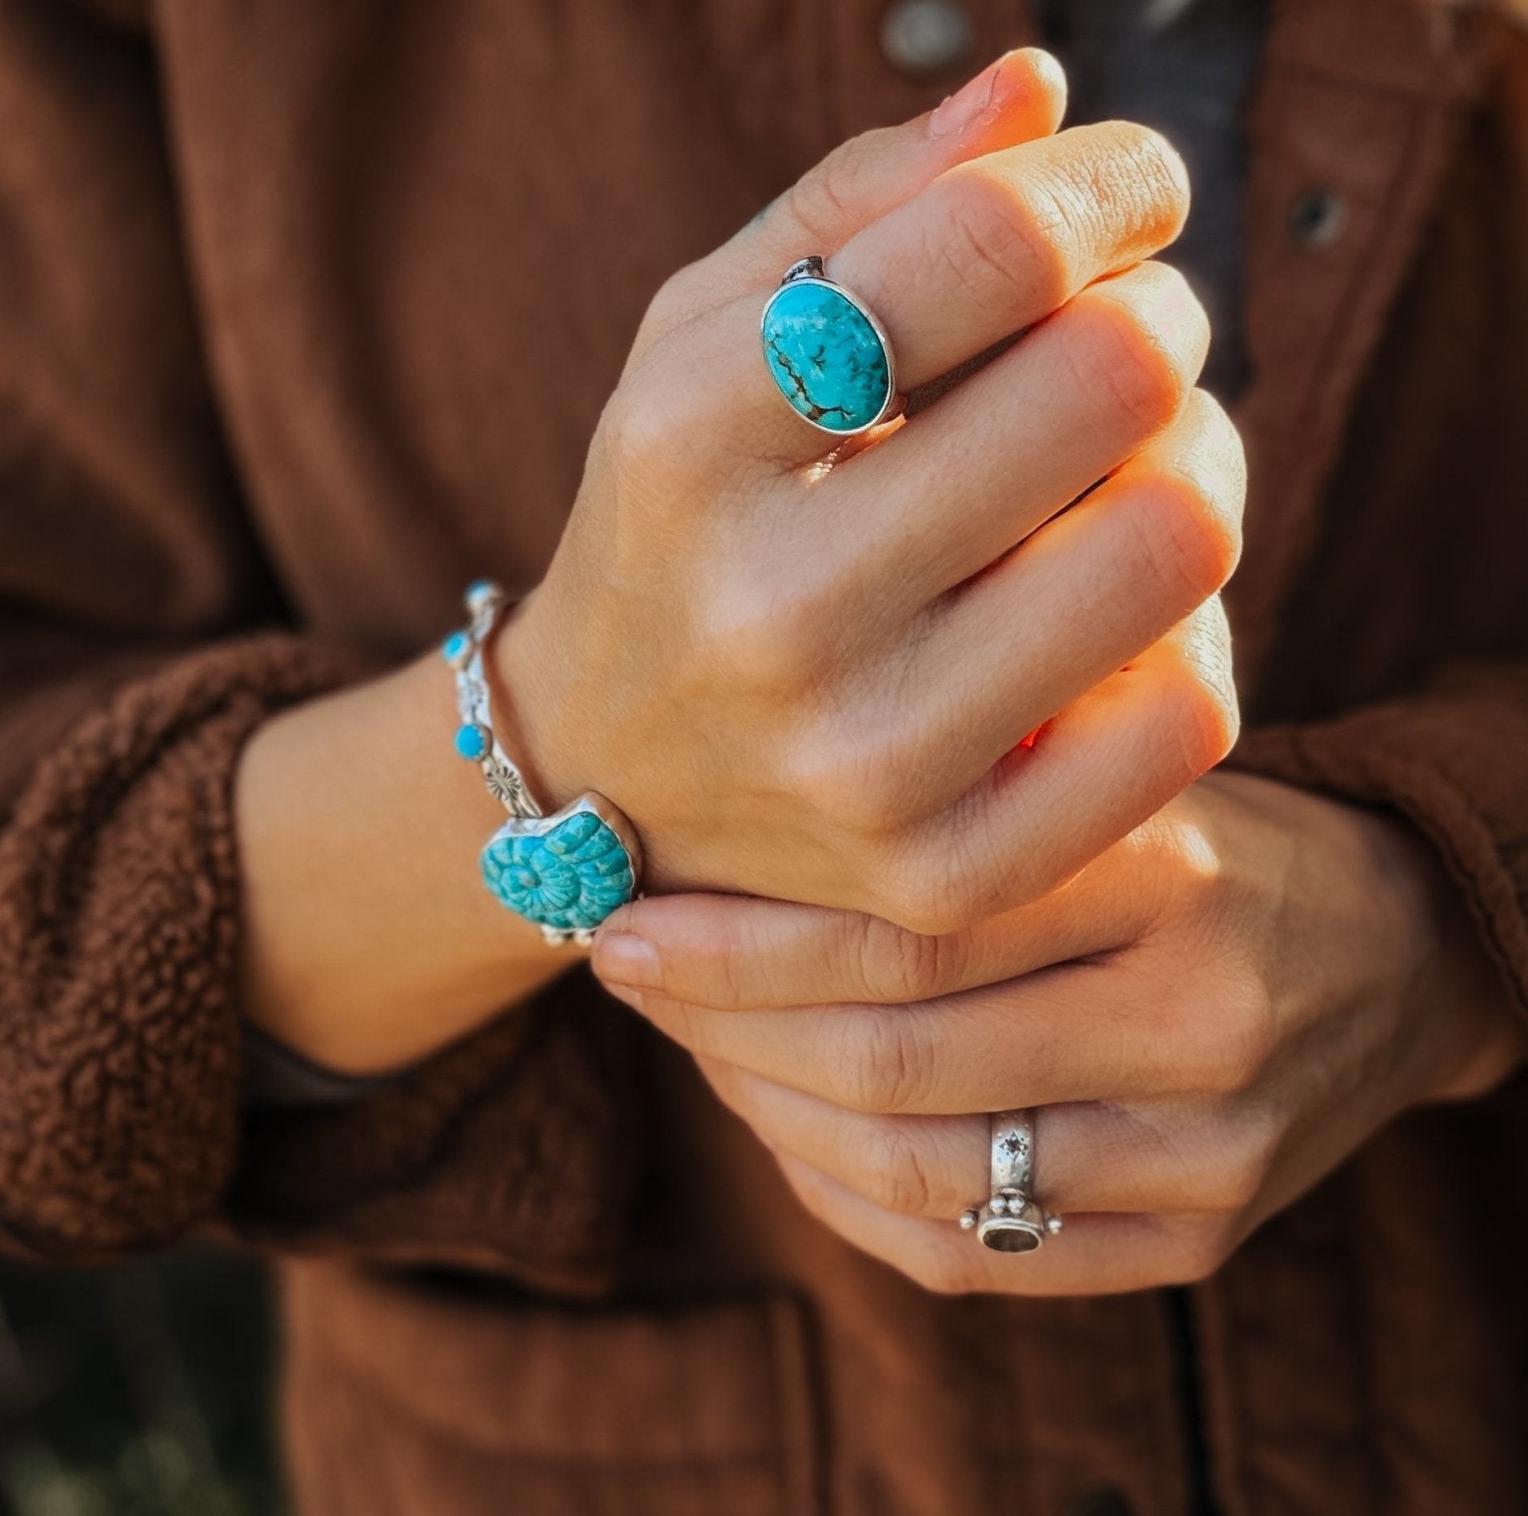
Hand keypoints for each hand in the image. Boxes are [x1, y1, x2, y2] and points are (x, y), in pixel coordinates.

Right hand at [233, 48, 1234, 1073]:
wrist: (607, 768)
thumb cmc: (682, 508)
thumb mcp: (706, 328)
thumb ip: (862, 196)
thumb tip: (1042, 85)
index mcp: (692, 434)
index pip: (988, 246)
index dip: (1105, 180)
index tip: (1131, 182)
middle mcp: (772, 607)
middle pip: (1116, 378)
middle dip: (1157, 309)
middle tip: (1122, 322)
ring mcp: (867, 761)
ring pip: (1182, 537)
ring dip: (1199, 451)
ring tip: (1132, 452)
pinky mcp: (951, 872)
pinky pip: (1192, 706)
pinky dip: (1190, 620)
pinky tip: (1115, 595)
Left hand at [590, 770, 1527, 1294]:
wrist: (1395, 956)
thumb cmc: (1209, 833)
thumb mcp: (1115, 768)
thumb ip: (969, 795)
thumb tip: (729, 810)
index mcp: (1170, 869)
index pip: (913, 925)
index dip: (743, 933)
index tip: (626, 907)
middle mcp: (1196, 1020)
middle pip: (896, 1056)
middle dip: (721, 1022)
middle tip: (626, 966)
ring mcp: (1204, 1154)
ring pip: (919, 1166)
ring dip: (764, 1108)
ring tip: (690, 1039)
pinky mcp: (1198, 1241)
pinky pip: (975, 1253)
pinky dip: (843, 1197)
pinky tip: (777, 1126)